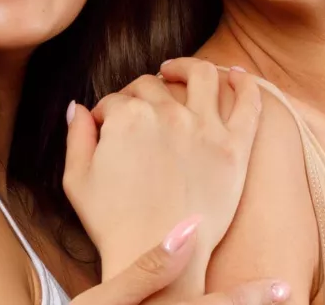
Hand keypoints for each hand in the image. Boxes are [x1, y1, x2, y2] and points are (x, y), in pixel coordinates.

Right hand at [63, 59, 262, 297]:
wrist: (159, 256)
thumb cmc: (114, 224)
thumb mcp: (77, 179)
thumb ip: (76, 137)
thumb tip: (77, 107)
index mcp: (127, 117)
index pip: (115, 100)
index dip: (107, 113)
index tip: (107, 127)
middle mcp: (167, 113)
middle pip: (153, 86)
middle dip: (140, 93)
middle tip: (138, 110)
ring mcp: (205, 128)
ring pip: (202, 75)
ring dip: (187, 67)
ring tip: (179, 72)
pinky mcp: (235, 147)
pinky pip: (248, 102)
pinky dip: (244, 81)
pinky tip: (236, 73)